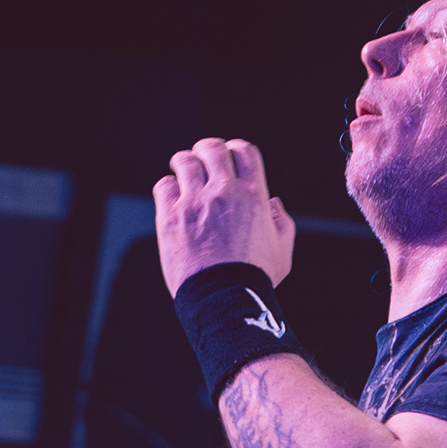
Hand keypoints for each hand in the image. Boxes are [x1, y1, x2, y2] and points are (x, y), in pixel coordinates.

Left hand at [152, 137, 296, 291]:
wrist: (224, 298)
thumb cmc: (255, 278)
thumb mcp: (282, 249)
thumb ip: (281, 221)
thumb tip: (273, 203)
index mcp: (254, 194)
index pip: (244, 151)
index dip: (236, 149)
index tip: (230, 156)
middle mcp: (223, 192)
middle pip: (212, 149)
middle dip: (208, 149)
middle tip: (203, 157)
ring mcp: (195, 203)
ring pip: (185, 162)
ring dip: (185, 162)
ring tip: (182, 168)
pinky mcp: (171, 217)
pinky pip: (164, 186)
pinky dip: (168, 186)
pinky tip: (172, 194)